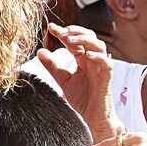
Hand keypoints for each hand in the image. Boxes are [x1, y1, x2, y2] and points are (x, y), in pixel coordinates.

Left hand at [37, 23, 119, 139]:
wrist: (94, 118)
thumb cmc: (83, 99)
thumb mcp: (63, 80)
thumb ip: (53, 66)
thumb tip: (39, 51)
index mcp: (83, 60)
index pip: (75, 40)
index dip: (64, 32)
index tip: (51, 28)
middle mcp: (93, 60)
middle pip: (89, 37)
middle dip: (75, 31)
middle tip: (60, 32)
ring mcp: (101, 67)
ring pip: (99, 45)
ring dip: (84, 39)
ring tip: (69, 39)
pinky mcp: (107, 78)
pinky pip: (106, 63)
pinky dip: (98, 57)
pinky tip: (87, 55)